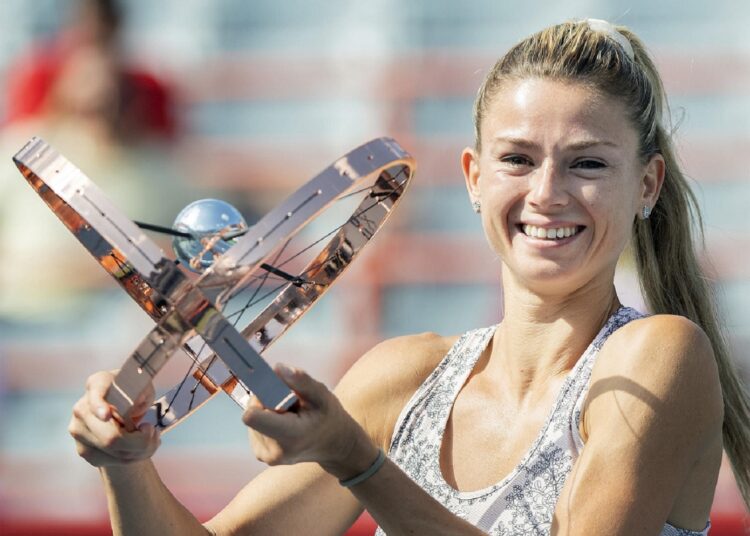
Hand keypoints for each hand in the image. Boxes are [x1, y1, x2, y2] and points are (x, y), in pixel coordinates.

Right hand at [68, 370, 160, 466]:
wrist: (122, 409)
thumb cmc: (135, 393)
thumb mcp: (144, 388)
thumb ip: (140, 393)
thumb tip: (133, 406)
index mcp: (97, 383)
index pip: (96, 394)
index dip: (99, 406)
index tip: (107, 414)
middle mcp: (82, 408)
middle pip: (110, 436)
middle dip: (140, 441)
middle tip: (152, 431)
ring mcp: (79, 431)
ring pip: (115, 451)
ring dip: (142, 449)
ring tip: (151, 437)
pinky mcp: (84, 450)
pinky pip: (114, 460)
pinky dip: (135, 456)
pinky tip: (141, 446)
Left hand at [242, 364, 378, 479]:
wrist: (333, 444)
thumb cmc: (328, 417)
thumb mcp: (322, 395)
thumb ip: (301, 381)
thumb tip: (277, 367)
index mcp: (290, 436)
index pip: (252, 416)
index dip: (260, 395)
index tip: (274, 386)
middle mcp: (273, 450)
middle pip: (254, 410)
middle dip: (269, 399)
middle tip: (291, 402)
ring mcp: (265, 455)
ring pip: (253, 415)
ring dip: (269, 408)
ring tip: (291, 414)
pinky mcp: (260, 453)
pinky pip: (254, 424)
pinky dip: (267, 418)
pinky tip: (284, 422)